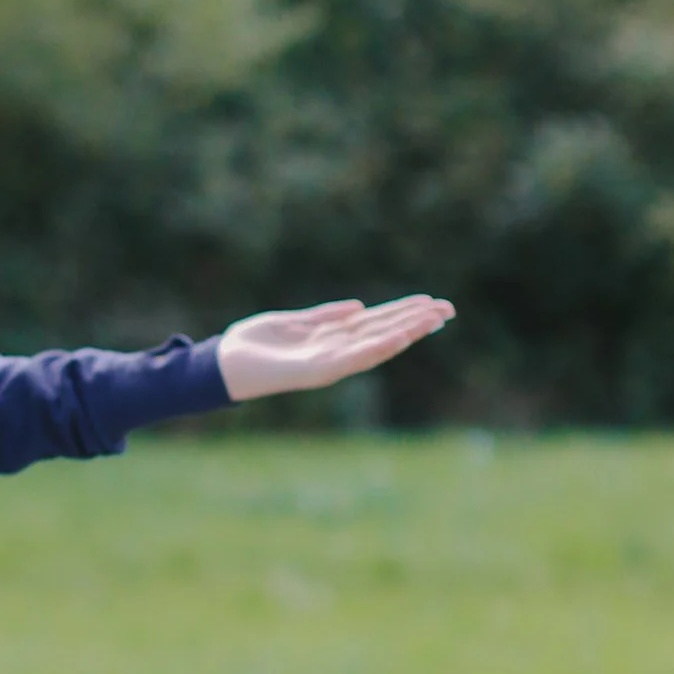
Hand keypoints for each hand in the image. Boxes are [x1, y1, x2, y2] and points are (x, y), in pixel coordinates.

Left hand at [216, 295, 453, 401]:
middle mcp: (335, 351)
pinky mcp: (315, 371)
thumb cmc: (255, 344)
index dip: (403, 313)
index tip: (431, 303)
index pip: (376, 323)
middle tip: (449, 309)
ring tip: (433, 319)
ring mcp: (328, 362)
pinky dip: (375, 348)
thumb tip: (358, 306)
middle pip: (383, 332)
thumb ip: (325, 316)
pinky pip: (351, 358)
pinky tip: (396, 338)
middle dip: (415, 321)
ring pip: (375, 344)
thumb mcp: (294, 322)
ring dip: (405, 331)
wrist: (225, 364)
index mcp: (331, 338)